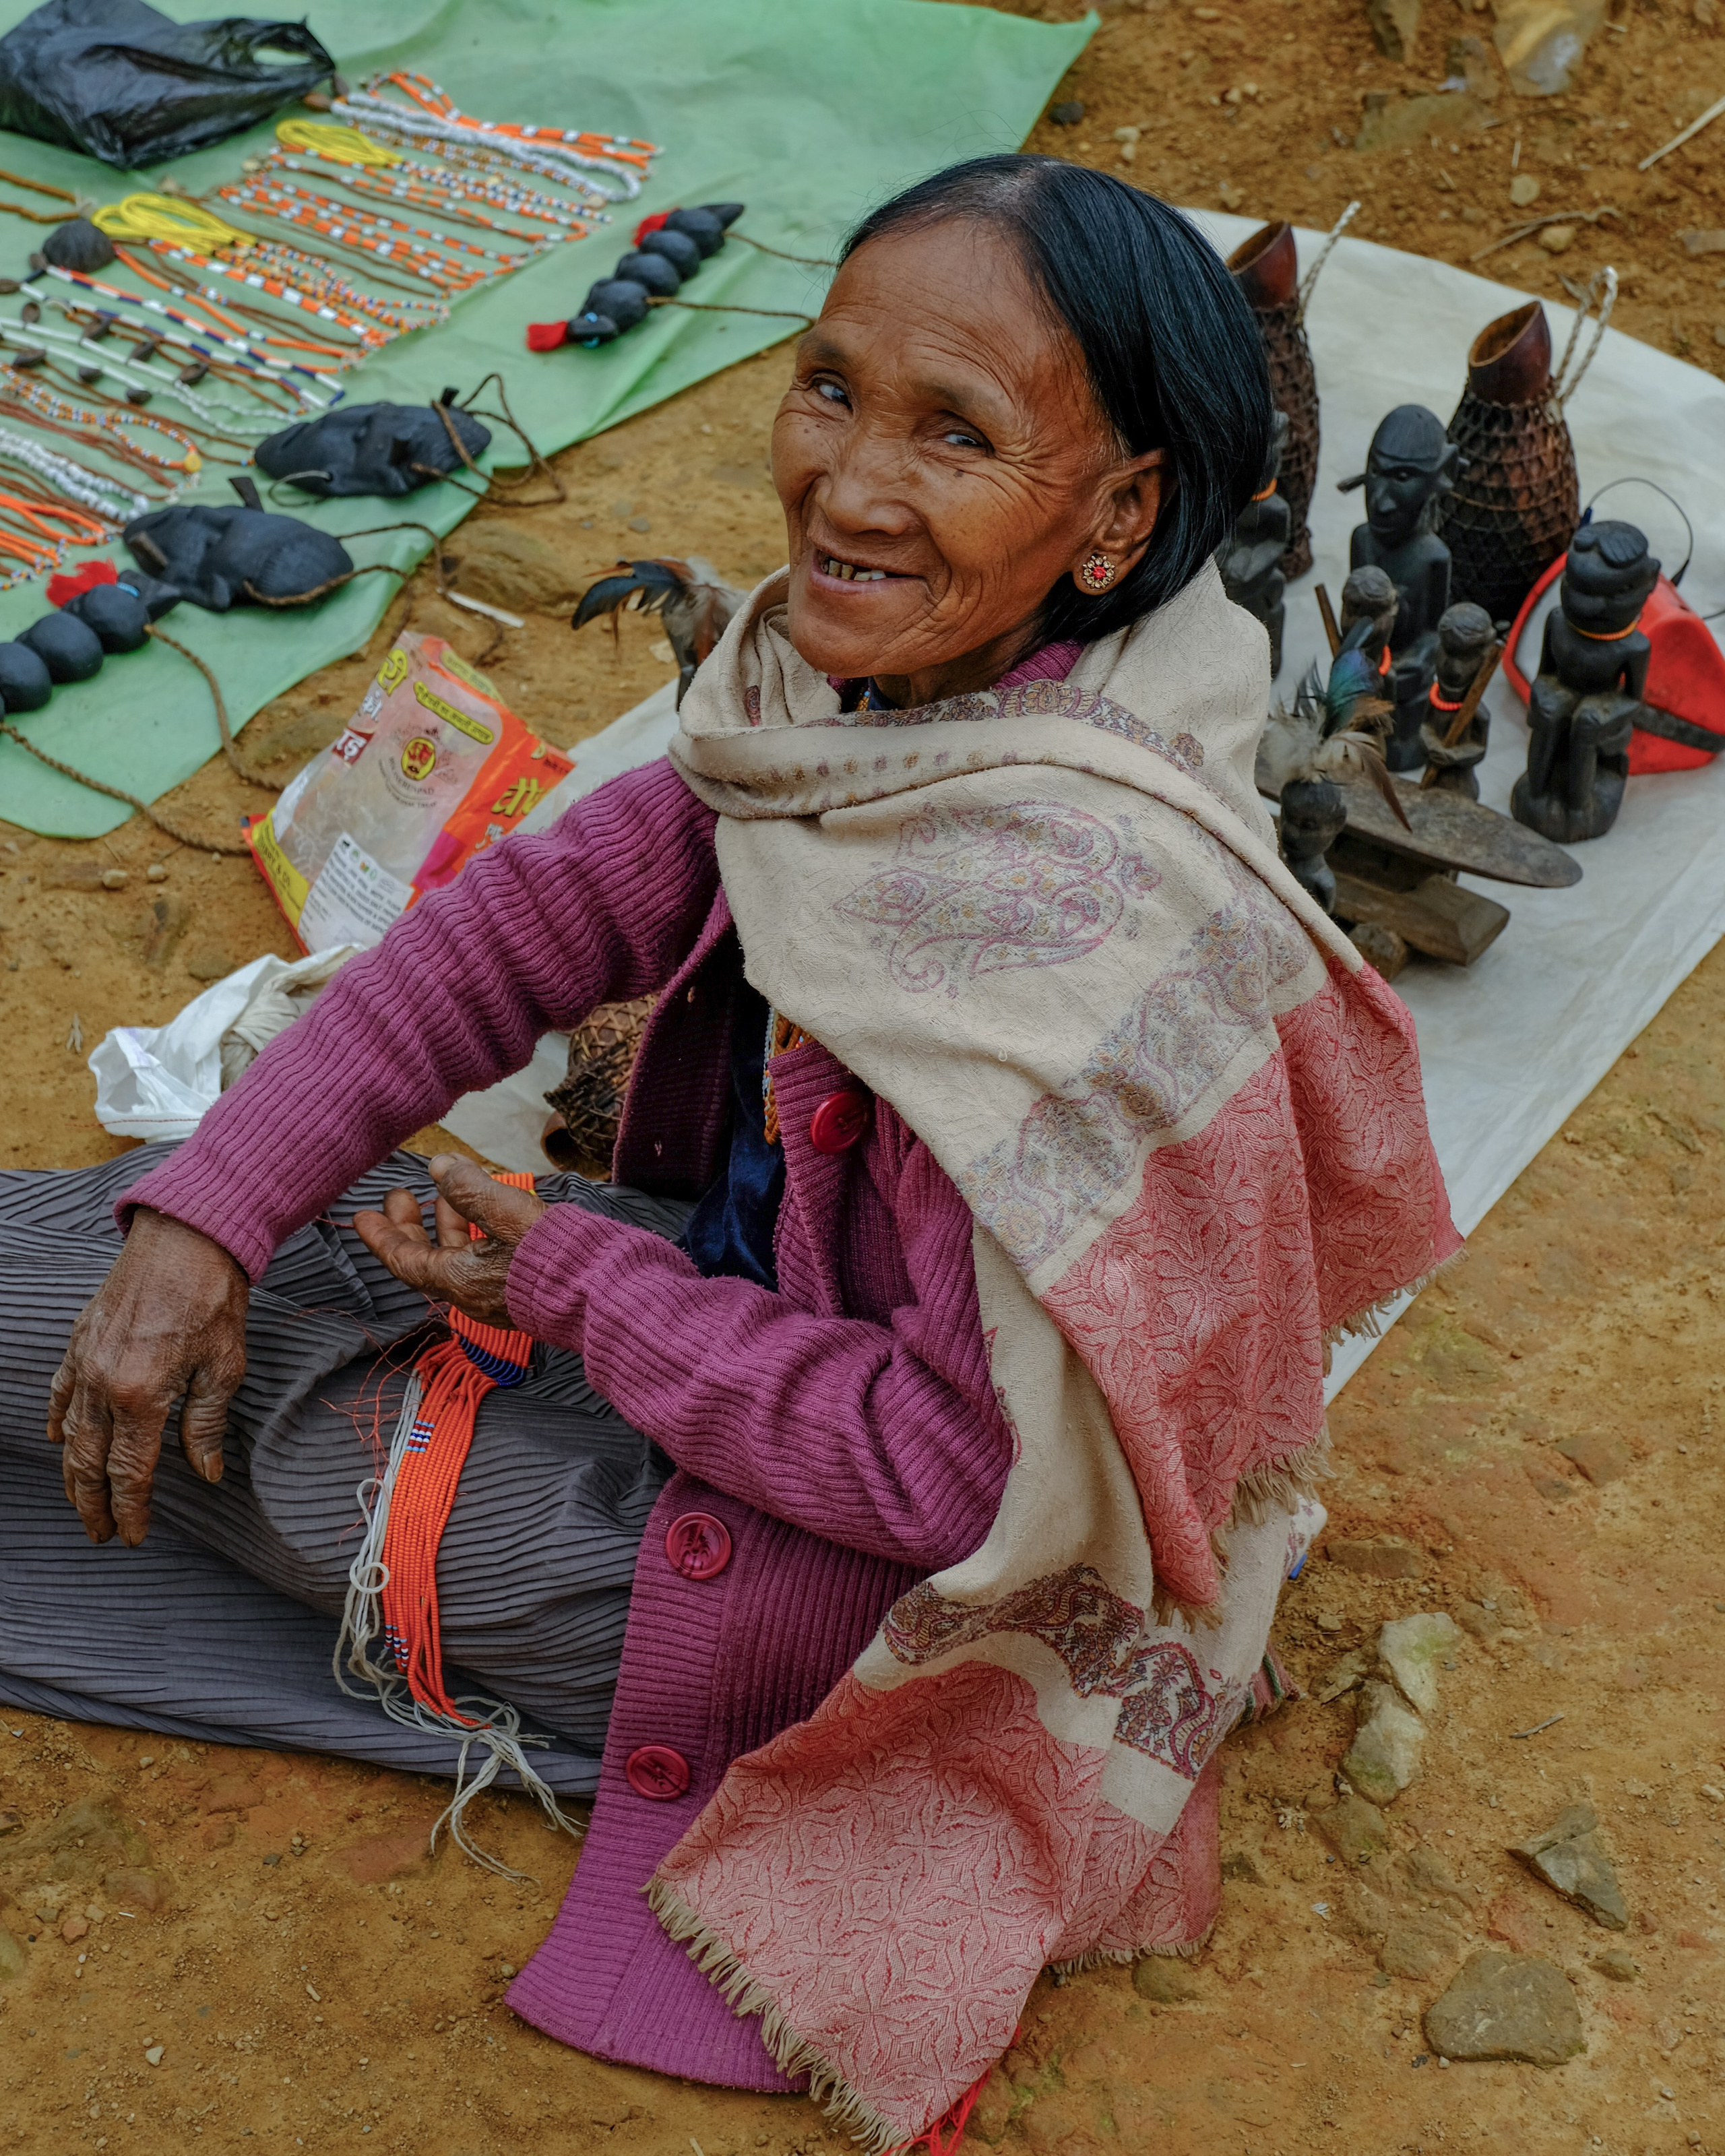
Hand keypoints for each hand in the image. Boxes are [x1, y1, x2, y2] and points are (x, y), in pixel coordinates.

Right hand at [48, 1208, 249, 1545]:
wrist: (187, 1237)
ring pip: (71, 1434)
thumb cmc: (214, 1299)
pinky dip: (58, 1421)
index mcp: (142, 1397)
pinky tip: (59, 1441)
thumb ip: (206, 1424)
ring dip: (74, 1474)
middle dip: (95, 1504)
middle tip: (100, 1534)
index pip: (131, 1472)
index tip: (133, 1536)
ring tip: (81, 1503)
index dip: (132, 1509)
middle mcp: (104, 1385)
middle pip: (92, 1463)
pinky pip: (61, 1392)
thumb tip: (206, 1472)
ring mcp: (86, 1362)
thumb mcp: (225, 1367)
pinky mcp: (82, 1341)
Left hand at [352, 1155, 544, 1329]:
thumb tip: (439, 1166)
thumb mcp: (508, 1212)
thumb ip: (470, 1188)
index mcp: (460, 1280)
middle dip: (409, 1225)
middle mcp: (472, 1293)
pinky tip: (484, 1209)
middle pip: (428, 1258)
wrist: (605, 1293)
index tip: (361, 1216)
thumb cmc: (556, 1257)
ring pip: (457, 1256)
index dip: (381, 1237)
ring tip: (445, 1190)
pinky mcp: (520, 1287)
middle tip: (397, 1197)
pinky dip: (472, 1232)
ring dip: (445, 1223)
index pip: (406, 1260)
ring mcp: (497, 1293)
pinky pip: (482, 1259)